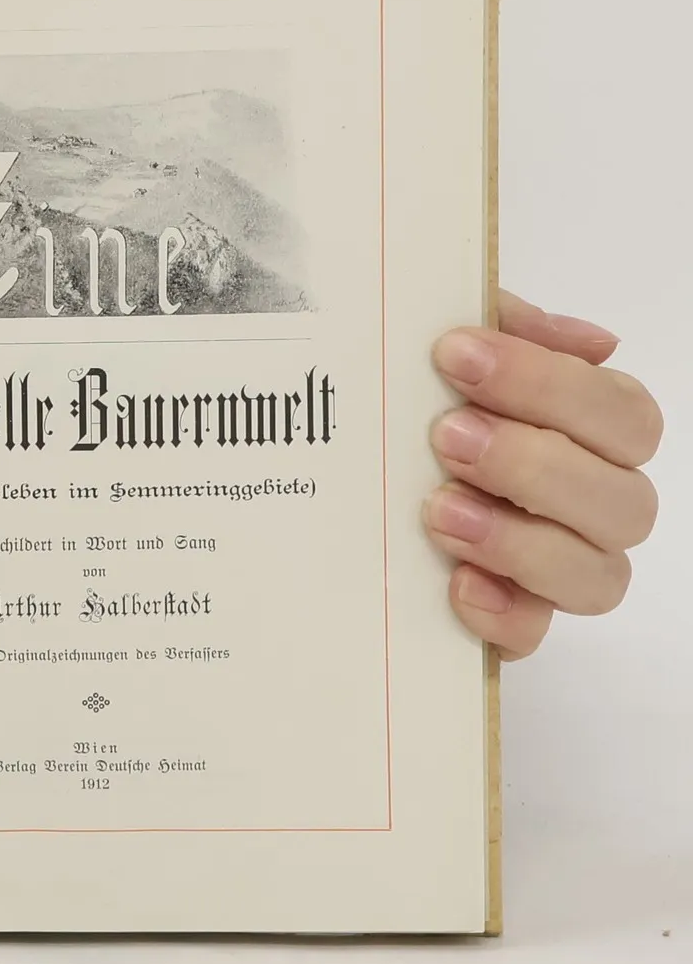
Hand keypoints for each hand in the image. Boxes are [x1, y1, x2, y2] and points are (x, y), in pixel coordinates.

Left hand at [425, 289, 660, 658]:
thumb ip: (506, 328)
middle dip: (534, 464)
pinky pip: (534, 635)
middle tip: (446, 437)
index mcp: (596, 433)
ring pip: (596, 575)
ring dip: (519, 540)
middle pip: (625, 499)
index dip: (548, 383)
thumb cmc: (422, 406)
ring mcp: (559, 570)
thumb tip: (589, 340)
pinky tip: (456, 583)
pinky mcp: (512, 622)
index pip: (619, 412)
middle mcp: (595, 505)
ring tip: (438, 509)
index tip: (456, 353)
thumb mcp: (450, 353)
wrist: (338, 497)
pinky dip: (502, 613)